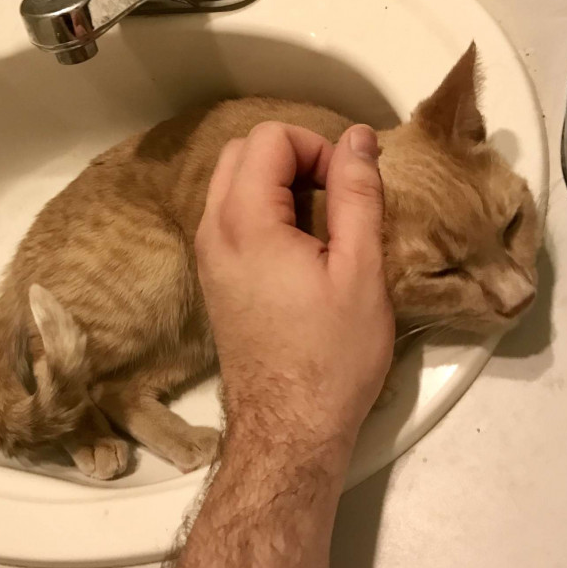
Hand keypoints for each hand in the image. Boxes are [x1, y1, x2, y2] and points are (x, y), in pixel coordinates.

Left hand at [195, 121, 394, 456]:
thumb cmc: (332, 356)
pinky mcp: (212, 278)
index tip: (349, 185)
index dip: (317, 147)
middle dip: (293, 156)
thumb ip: (358, 194)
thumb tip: (358, 137)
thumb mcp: (360, 270)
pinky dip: (262, 209)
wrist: (288, 430)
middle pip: (242, 151)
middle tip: (337, 195)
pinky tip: (300, 247)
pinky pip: (229, 216)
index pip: (269, 138)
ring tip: (323, 221)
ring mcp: (206, 256)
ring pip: (232, 182)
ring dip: (277, 182)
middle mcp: (212, 231)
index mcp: (245, 222)